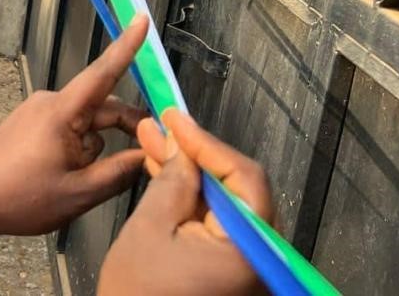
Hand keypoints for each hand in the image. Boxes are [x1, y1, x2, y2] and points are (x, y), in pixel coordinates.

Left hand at [0, 17, 150, 237]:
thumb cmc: (24, 198)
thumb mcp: (80, 193)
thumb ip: (119, 172)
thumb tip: (149, 154)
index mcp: (61, 112)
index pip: (102, 73)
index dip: (126, 46)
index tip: (142, 19)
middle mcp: (50, 101)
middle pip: (102, 105)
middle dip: (125, 128)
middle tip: (149, 155)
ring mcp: (38, 108)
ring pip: (86, 120)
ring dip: (95, 144)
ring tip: (80, 179)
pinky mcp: (31, 119)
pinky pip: (69, 124)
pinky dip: (80, 144)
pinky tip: (69, 172)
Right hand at [97, 110, 271, 295]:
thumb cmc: (138, 293)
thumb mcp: (150, 227)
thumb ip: (172, 179)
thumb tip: (177, 139)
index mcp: (249, 252)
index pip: (244, 178)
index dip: (208, 143)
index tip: (176, 119)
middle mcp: (261, 259)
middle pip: (240, 189)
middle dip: (198, 154)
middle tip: (163, 127)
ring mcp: (250, 265)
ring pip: (228, 202)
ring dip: (193, 172)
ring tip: (156, 144)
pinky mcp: (233, 268)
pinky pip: (219, 221)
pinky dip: (194, 197)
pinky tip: (167, 173)